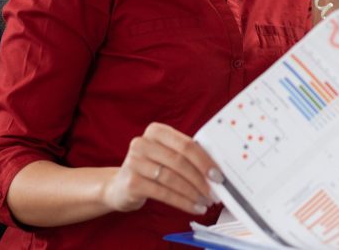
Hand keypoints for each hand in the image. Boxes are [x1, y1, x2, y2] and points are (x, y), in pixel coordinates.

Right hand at [101, 122, 222, 215]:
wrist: (120, 186)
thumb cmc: (151, 168)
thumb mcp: (165, 155)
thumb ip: (186, 156)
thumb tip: (216, 170)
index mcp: (155, 131)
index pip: (186, 144)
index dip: (204, 160)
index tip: (218, 175)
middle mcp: (142, 143)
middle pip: (180, 161)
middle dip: (201, 179)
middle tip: (214, 192)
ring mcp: (134, 162)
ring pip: (172, 178)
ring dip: (193, 193)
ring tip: (206, 201)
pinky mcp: (132, 182)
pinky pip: (163, 193)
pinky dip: (182, 202)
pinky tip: (193, 207)